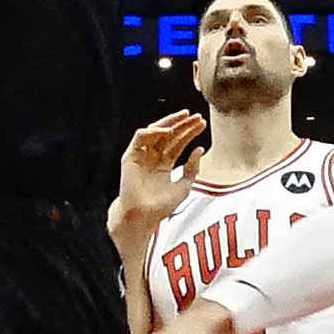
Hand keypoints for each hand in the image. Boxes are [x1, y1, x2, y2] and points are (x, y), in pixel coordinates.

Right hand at [111, 111, 207, 242]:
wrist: (144, 216)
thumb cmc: (162, 206)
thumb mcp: (184, 185)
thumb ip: (192, 168)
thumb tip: (200, 149)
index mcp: (164, 164)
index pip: (178, 142)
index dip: (190, 132)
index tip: (203, 124)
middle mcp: (153, 157)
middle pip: (169, 135)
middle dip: (183, 124)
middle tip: (196, 117)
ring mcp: (141, 155)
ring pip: (155, 132)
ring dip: (170, 123)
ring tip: (185, 117)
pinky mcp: (131, 156)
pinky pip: (140, 137)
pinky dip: (153, 131)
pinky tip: (168, 131)